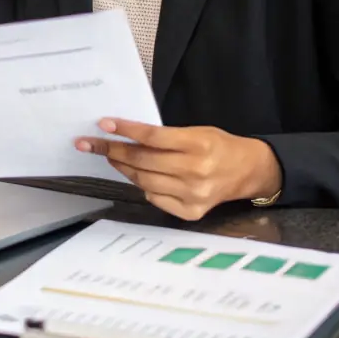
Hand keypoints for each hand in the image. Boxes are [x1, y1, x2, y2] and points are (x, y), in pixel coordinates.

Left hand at [76, 120, 281, 220]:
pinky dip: (142, 186)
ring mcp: (192, 195)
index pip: (153, 137)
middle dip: (113, 150)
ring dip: (123, 168)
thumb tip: (128, 137)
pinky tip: (135, 175)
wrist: (247, 171)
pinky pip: (155, 198)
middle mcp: (195, 171)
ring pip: (144, 181)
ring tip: (110, 157)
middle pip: (143, 161)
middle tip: (91, 143)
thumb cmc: (218, 145)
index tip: (104, 124)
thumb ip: (166, 136)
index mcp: (198, 144)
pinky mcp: (191, 212)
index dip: (126, 130)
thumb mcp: (196, 131)